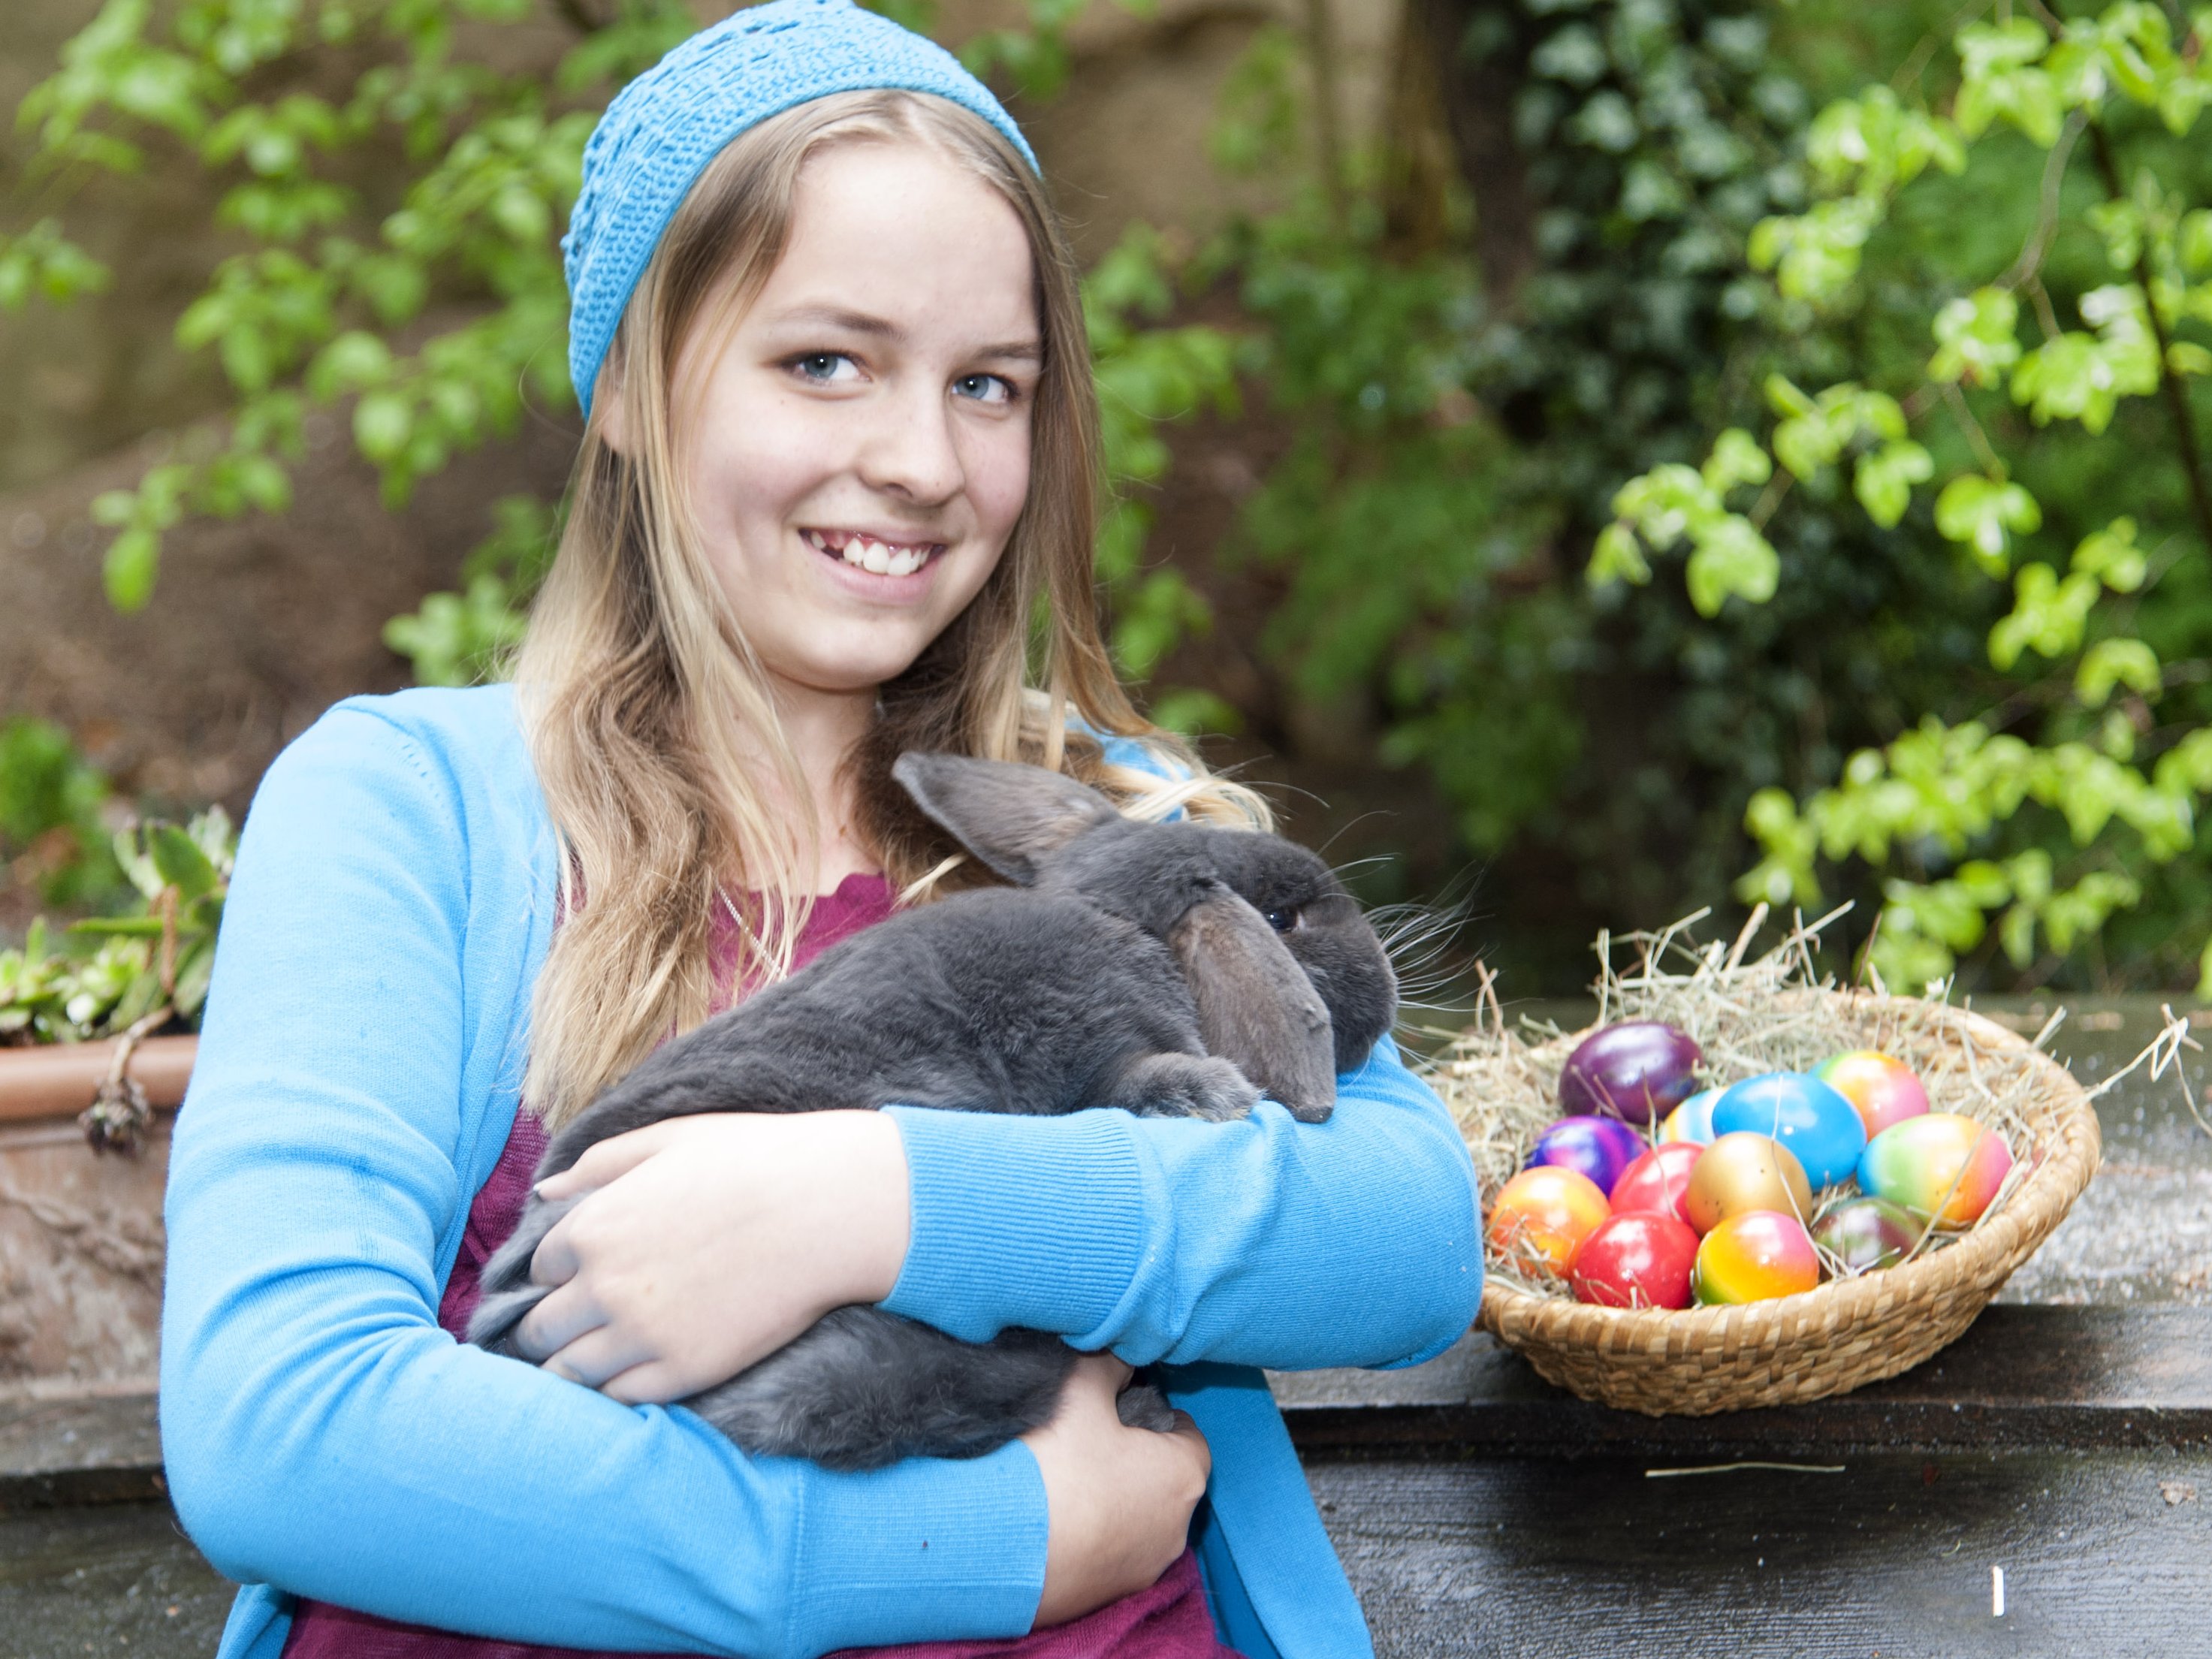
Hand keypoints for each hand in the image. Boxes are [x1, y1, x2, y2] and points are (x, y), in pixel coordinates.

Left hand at [512, 1111, 910, 1404]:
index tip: (585, 1273)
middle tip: (578, 1324)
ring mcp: (642, 1335)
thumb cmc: (756, 1160)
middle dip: (551, 1326)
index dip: (561, 1272)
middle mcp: (604, 1286)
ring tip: (599, 1355)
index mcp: (594, 1225)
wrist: (831, 1207)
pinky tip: (636, 1370)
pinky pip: (620, 1399)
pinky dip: (616, 1390)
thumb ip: (599, 1163)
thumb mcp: (671, 1139)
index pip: (539, 1269)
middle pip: (539, 1331)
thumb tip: (544, 1191)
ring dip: (573, 1366)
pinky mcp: (684, 1371)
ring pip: (568, 1375)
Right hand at [1021, 1355, 1210, 1628]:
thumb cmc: (1051, 1465)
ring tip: (1061, 1477)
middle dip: (1134, 1457)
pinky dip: (1087, 1534)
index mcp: (1182, 1476)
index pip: (1189, 1434)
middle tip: (1087, 1437)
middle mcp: (1175, 1531)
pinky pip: (1105, 1553)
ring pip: (1135, 1519)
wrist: (992, 1550)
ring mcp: (1139, 1571)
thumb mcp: (1080, 1389)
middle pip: (1163, 1479)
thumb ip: (1109, 1364)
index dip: (1157, 1412)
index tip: (1123, 1405)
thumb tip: (1120, 1355)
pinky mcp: (1102, 1599)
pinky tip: (1048, 1516)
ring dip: (1110, 1499)